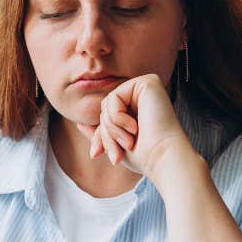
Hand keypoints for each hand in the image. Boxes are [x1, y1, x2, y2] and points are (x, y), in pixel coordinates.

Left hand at [78, 73, 193, 177]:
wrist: (163, 158)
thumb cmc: (144, 156)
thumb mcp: (115, 144)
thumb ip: (101, 132)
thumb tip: (79, 123)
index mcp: (138, 108)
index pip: (106, 115)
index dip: (100, 136)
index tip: (96, 154)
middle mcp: (143, 95)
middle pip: (105, 108)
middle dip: (106, 133)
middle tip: (116, 153)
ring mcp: (146, 87)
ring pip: (107, 104)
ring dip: (112, 128)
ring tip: (128, 143)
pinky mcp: (148, 83)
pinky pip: (114, 97)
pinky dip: (117, 117)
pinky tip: (134, 128)